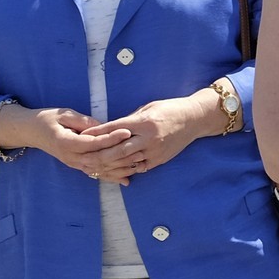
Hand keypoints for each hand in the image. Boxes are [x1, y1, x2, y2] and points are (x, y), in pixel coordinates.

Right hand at [13, 107, 133, 184]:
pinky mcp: (77, 166)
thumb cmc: (48, 119)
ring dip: (120, 168)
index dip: (110, 138)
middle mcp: (71, 157)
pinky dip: (112, 177)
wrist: (32, 131)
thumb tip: (102, 126)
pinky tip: (127, 180)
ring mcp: (74, 164)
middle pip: (99, 159)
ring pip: (100, 169)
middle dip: (121, 154)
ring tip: (139, 163)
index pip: (92, 143)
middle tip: (140, 147)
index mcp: (66, 143)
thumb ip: (82, 121)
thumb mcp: (64, 114)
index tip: (127, 131)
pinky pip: (96, 174)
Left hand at [87, 93, 216, 180]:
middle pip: (118, 150)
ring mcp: (155, 150)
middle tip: (82, 158)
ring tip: (93, 168)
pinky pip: (139, 167)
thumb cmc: (170, 109)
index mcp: (145, 122)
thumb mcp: (148, 108)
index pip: (115, 129)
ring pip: (126, 162)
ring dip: (108, 166)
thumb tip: (111, 128)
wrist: (195, 118)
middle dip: (98, 155)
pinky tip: (112, 171)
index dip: (97, 133)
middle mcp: (149, 138)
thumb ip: (130, 120)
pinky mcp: (160, 159)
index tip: (83, 136)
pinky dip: (125, 169)